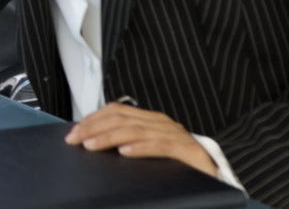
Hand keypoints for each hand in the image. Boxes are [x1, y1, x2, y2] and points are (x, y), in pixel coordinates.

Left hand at [65, 102, 217, 177]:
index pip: (117, 111)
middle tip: (75, 139)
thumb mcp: (149, 150)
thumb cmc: (179, 166)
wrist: (215, 178)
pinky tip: (125, 152)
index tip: (74, 131)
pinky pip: (161, 145)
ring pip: (136, 130)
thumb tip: (94, 144)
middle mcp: (163, 123)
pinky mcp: (189, 151)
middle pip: (122, 119)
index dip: (93, 119)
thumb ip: (128, 143)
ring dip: (109, 137)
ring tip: (92, 145)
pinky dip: (140, 148)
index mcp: (152, 120)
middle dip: (94, 128)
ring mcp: (176, 135)